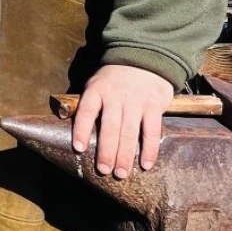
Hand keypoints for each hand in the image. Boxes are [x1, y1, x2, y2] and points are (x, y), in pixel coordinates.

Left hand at [71, 64, 173, 178]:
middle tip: (104, 170)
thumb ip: (91, 105)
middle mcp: (115, 96)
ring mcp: (135, 100)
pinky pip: (151, 130)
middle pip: (110, 127)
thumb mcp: (98, 83)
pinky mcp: (153, 105)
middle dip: (106, 151)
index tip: (78, 148)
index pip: (86, 111)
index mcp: (97, 90)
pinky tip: (146, 164)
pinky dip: (149, 149)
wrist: (145, 57)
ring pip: (129, 132)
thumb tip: (78, 131)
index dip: (81, 130)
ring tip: (121, 173)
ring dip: (125, 155)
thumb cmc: (115, 78)